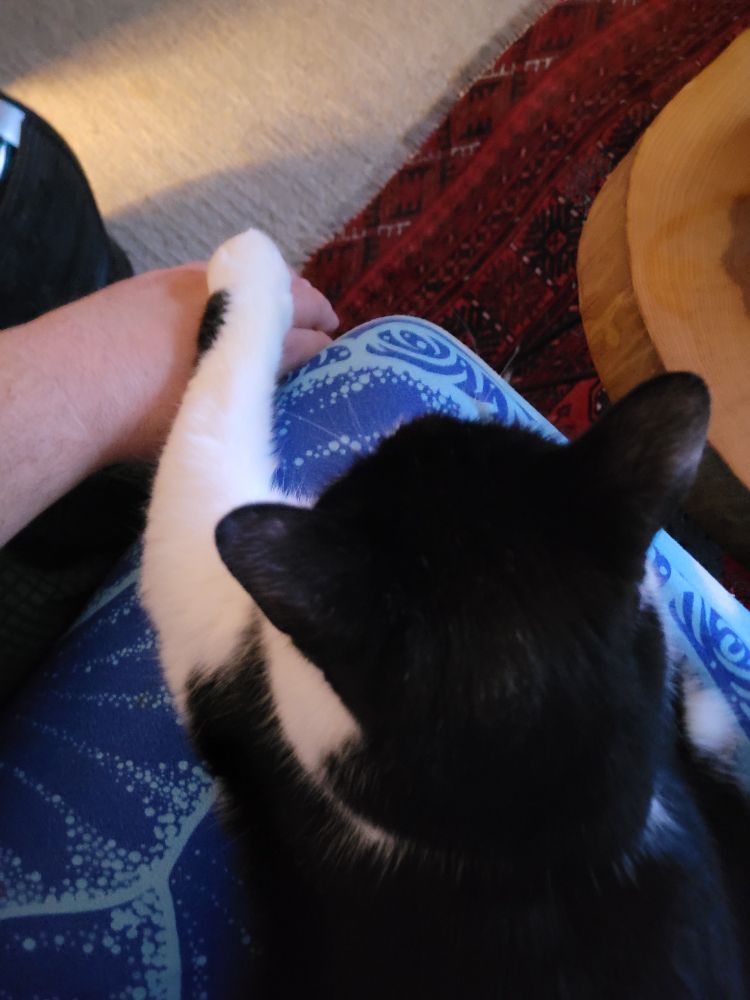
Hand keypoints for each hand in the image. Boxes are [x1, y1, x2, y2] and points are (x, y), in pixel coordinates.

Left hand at [111, 263, 337, 462]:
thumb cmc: (141, 413)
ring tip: (277, 321)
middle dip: (310, 310)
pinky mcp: (161, 277)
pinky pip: (216, 276)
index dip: (326, 343)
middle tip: (322, 331)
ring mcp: (192, 281)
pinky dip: (235, 290)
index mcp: (246, 331)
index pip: (306, 330)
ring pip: (251, 281)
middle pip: (286, 292)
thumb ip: (258, 383)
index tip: (334, 354)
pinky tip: (226, 312)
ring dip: (272, 297)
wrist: (68, 383)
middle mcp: (227, 296)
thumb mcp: (211, 409)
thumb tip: (295, 364)